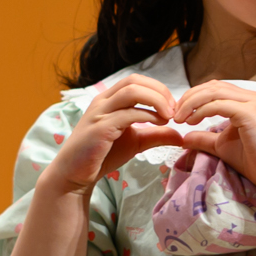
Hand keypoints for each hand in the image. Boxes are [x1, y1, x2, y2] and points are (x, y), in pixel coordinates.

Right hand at [38, 74, 183, 196]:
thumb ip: (156, 135)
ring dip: (155, 101)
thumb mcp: (136, 142)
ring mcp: (100, 113)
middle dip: (160, 92)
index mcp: (109, 100)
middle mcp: (103, 101)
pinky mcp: (99, 129)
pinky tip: (158, 125)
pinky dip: (147, 117)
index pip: (136, 80)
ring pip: (131, 92)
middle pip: (135, 81)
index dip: (158, 89)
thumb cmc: (103, 155)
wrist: (75, 174)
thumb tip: (180, 135)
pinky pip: (127, 114)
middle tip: (174, 110)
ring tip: (168, 117)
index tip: (173, 107)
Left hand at [170, 81, 255, 192]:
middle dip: (190, 97)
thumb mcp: (222, 145)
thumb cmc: (254, 160)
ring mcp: (252, 102)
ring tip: (180, 118)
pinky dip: (201, 111)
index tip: (180, 112)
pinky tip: (192, 122)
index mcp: (247, 100)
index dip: (195, 96)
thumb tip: (184, 137)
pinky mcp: (249, 113)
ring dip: (192, 103)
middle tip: (175, 113)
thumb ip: (204, 138)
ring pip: (214, 92)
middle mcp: (252, 96)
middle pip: (213, 86)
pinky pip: (218, 105)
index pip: (216, 88)